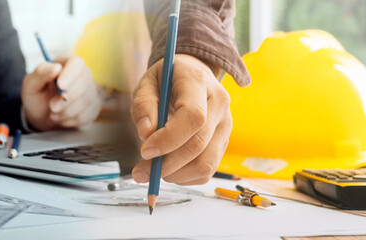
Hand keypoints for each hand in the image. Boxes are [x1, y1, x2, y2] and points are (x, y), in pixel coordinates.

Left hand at [22, 56, 100, 130]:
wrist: (41, 114)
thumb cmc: (37, 95)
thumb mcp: (31, 84)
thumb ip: (40, 74)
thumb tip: (55, 67)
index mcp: (66, 64)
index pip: (76, 63)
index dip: (70, 74)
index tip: (60, 86)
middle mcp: (82, 75)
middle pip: (85, 82)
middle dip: (67, 98)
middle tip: (51, 106)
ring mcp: (90, 91)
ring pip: (87, 100)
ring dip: (67, 111)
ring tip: (52, 113)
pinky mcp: (93, 107)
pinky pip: (87, 115)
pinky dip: (71, 120)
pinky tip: (61, 118)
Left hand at [130, 54, 231, 184]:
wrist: (192, 75)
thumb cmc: (166, 80)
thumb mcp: (147, 83)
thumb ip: (143, 105)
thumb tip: (146, 134)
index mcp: (200, 83)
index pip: (193, 117)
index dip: (169, 139)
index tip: (145, 151)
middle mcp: (219, 105)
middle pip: (198, 144)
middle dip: (167, 164)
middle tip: (140, 172)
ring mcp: (225, 126)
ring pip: (205, 164)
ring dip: (175, 175)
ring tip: (152, 170)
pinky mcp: (223, 143)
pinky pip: (206, 170)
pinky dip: (184, 177)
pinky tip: (168, 169)